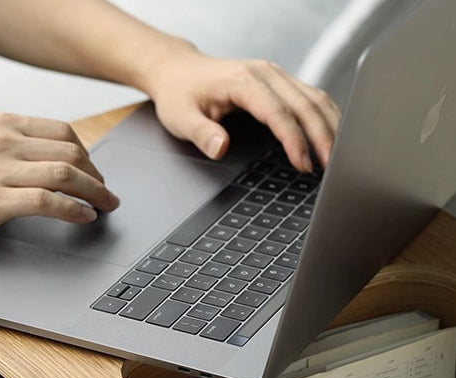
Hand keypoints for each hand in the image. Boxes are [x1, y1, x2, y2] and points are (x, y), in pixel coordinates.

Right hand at [0, 113, 120, 242]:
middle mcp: (3, 141)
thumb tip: (46, 160)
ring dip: (94, 192)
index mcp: (1, 123)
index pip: (62, 131)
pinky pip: (48, 201)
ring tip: (106, 206)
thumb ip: (9, 146)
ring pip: (65, 174)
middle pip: (71, 151)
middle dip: (97, 175)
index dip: (87, 154)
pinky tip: (85, 217)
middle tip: (107, 193)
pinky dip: (73, 209)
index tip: (95, 171)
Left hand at [143, 48, 341, 171]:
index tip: (303, 164)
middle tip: (330, 168)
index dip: (294, 140)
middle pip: (306, 104)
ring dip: (330, 127)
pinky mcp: (280, 82)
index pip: (278, 112)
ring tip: (336, 158)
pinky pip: (311, 97)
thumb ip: (200, 134)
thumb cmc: (179, 95)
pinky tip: (330, 138)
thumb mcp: (180, 118)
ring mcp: (275, 75)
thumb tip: (219, 148)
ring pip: (315, 98)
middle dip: (322, 137)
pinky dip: (324, 118)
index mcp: (243, 81)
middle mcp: (265, 73)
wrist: (178, 71)